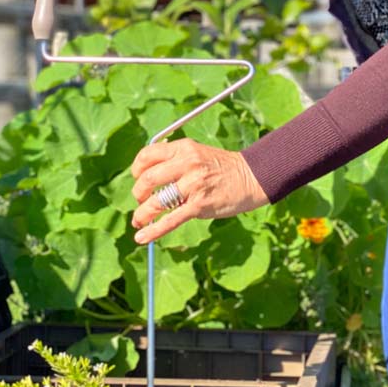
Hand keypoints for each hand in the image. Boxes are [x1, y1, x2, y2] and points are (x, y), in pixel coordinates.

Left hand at [130, 138, 269, 243]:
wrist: (251, 177)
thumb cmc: (221, 167)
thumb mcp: (197, 153)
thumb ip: (174, 160)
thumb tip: (146, 176)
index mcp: (184, 148)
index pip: (148, 155)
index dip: (137, 169)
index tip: (138, 178)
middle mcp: (187, 163)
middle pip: (148, 178)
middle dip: (138, 193)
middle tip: (141, 200)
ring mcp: (193, 185)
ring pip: (156, 202)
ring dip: (142, 214)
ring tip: (138, 220)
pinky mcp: (199, 205)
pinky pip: (170, 220)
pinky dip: (153, 231)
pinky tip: (142, 237)